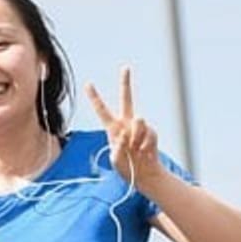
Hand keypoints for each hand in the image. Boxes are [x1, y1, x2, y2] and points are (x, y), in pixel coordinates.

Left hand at [85, 66, 164, 190]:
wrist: (144, 174)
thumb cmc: (126, 166)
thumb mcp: (116, 159)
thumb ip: (118, 146)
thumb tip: (126, 133)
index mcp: (113, 128)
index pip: (102, 110)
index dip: (95, 97)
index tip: (88, 84)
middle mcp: (126, 123)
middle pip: (127, 99)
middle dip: (126, 83)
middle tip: (125, 67)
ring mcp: (140, 127)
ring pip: (139, 121)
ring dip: (136, 136)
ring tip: (134, 149)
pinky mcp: (151, 132)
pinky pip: (148, 133)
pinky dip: (145, 144)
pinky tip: (143, 152)